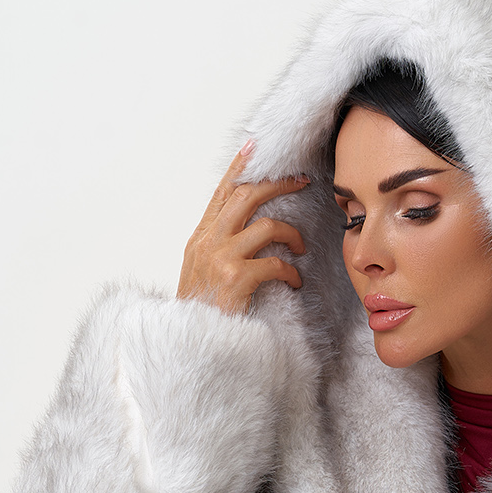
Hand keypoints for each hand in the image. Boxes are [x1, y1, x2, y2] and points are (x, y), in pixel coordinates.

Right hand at [177, 140, 308, 315]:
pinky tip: (294, 281)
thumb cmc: (202, 313)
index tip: (256, 147)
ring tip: (301, 247)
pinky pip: (275, 263)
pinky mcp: (236, 279)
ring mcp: (220, 259)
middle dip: (278, 184)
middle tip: (301, 181)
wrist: (190, 345)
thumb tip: (246, 231)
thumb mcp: (202, 274)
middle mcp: (207, 242)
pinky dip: (291, 271)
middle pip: (245, 196)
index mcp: (200, 238)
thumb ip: (220, 249)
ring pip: (266, 226)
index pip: (221, 192)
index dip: (240, 167)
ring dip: (292, 234)